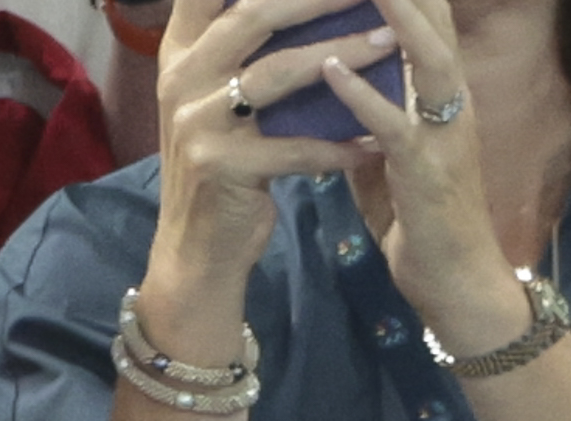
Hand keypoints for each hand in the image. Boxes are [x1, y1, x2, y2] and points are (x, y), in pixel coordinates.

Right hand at [137, 0, 392, 349]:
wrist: (199, 246)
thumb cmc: (226, 160)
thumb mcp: (219, 95)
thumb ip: (244, 44)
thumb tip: (313, 0)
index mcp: (181, 52)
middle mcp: (180, 79)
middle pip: (252, 14)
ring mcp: (195, 123)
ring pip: (276, 73)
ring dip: (342, 54)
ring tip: (390, 41)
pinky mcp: (219, 167)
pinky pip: (292, 148)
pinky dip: (338, 146)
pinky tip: (374, 141)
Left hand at [312, 0, 531, 349]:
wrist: (452, 279)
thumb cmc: (420, 214)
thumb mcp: (388, 149)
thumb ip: (368, 109)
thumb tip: (334, 75)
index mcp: (441, 90)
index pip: (426, 16)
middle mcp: (452, 99)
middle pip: (435, 19)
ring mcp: (444, 132)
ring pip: (430, 58)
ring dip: (396, 16)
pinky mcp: (427, 172)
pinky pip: (394, 125)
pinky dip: (363, 94)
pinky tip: (330, 67)